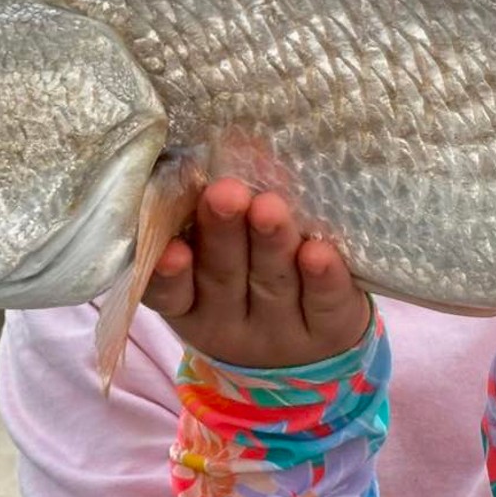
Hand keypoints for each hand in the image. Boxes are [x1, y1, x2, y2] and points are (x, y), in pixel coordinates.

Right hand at [142, 177, 370, 369]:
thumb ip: (220, 210)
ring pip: (273, 284)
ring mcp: (280, 330)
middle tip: (225, 194)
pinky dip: (321, 278)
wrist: (316, 357)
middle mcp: (231, 320)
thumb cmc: (256, 283)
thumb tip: (236, 139)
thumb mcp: (228, 257)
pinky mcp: (327, 332)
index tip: (170, 249)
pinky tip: (319, 252)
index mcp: (194, 305)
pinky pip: (323, 304)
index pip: (172, 293)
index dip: (167, 275)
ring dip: (271, 245)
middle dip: (224, 234)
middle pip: (224, 276)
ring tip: (269, 208)